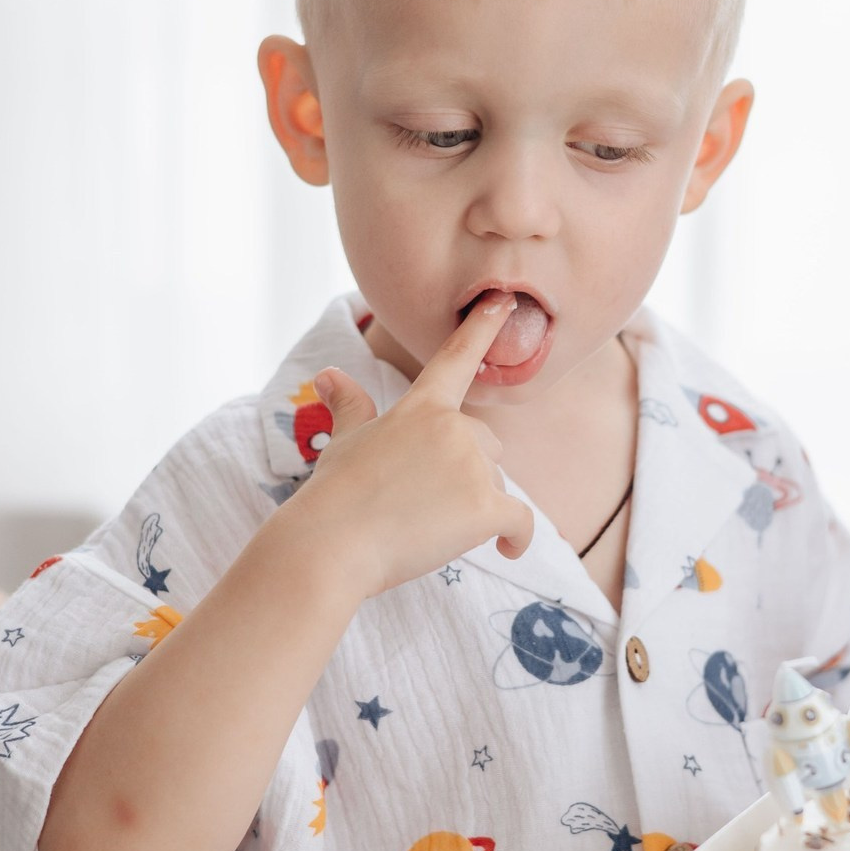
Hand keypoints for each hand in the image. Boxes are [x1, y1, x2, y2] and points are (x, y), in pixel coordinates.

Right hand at [302, 298, 535, 598]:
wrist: (331, 545)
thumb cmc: (334, 495)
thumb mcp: (343, 441)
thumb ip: (350, 406)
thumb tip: (327, 374)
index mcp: (421, 408)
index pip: (456, 358)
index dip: (482, 326)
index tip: (505, 300)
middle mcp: (454, 429)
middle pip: (488, 445)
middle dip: (468, 472)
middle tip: (423, 501)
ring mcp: (472, 467)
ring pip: (497, 485)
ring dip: (476, 506)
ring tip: (428, 526)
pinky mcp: (486, 507)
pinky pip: (521, 522)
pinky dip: (517, 538)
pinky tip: (505, 550)